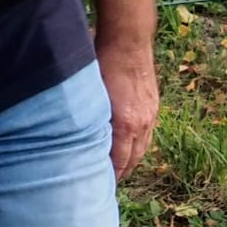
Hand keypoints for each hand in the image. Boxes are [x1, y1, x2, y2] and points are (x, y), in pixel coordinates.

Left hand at [96, 34, 158, 180]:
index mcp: (125, 123)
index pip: (119, 162)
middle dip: (120, 174)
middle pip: (132, 160)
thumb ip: (87, 121)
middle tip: (104, 185)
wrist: (128, 39)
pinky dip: (137, 146)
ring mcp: (150, 115)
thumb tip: (73, 140)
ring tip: (117, 171)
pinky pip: (147, 135)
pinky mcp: (153, 106)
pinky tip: (128, 148)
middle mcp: (141, 123)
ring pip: (142, 149)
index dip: (110, 178)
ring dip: (130, 162)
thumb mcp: (90, 95)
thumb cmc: (102, 61)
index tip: (98, 187)